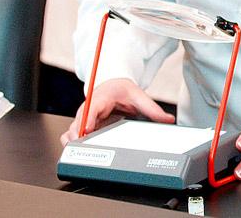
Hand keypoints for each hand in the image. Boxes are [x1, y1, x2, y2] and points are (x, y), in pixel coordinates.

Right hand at [59, 78, 173, 144]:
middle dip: (76, 136)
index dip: (86, 121)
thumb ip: (153, 109)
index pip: (91, 110)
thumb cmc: (122, 90)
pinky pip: (74, 135)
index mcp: (101, 99)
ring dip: (72, 141)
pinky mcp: (84, 125)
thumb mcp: (139, 96)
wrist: (113, 85)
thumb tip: (168, 119)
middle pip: (77, 123)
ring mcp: (84, 118)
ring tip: (75, 154)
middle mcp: (89, 109)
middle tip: (80, 149)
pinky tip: (77, 153)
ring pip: (72, 130)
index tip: (85, 131)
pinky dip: (73, 143)